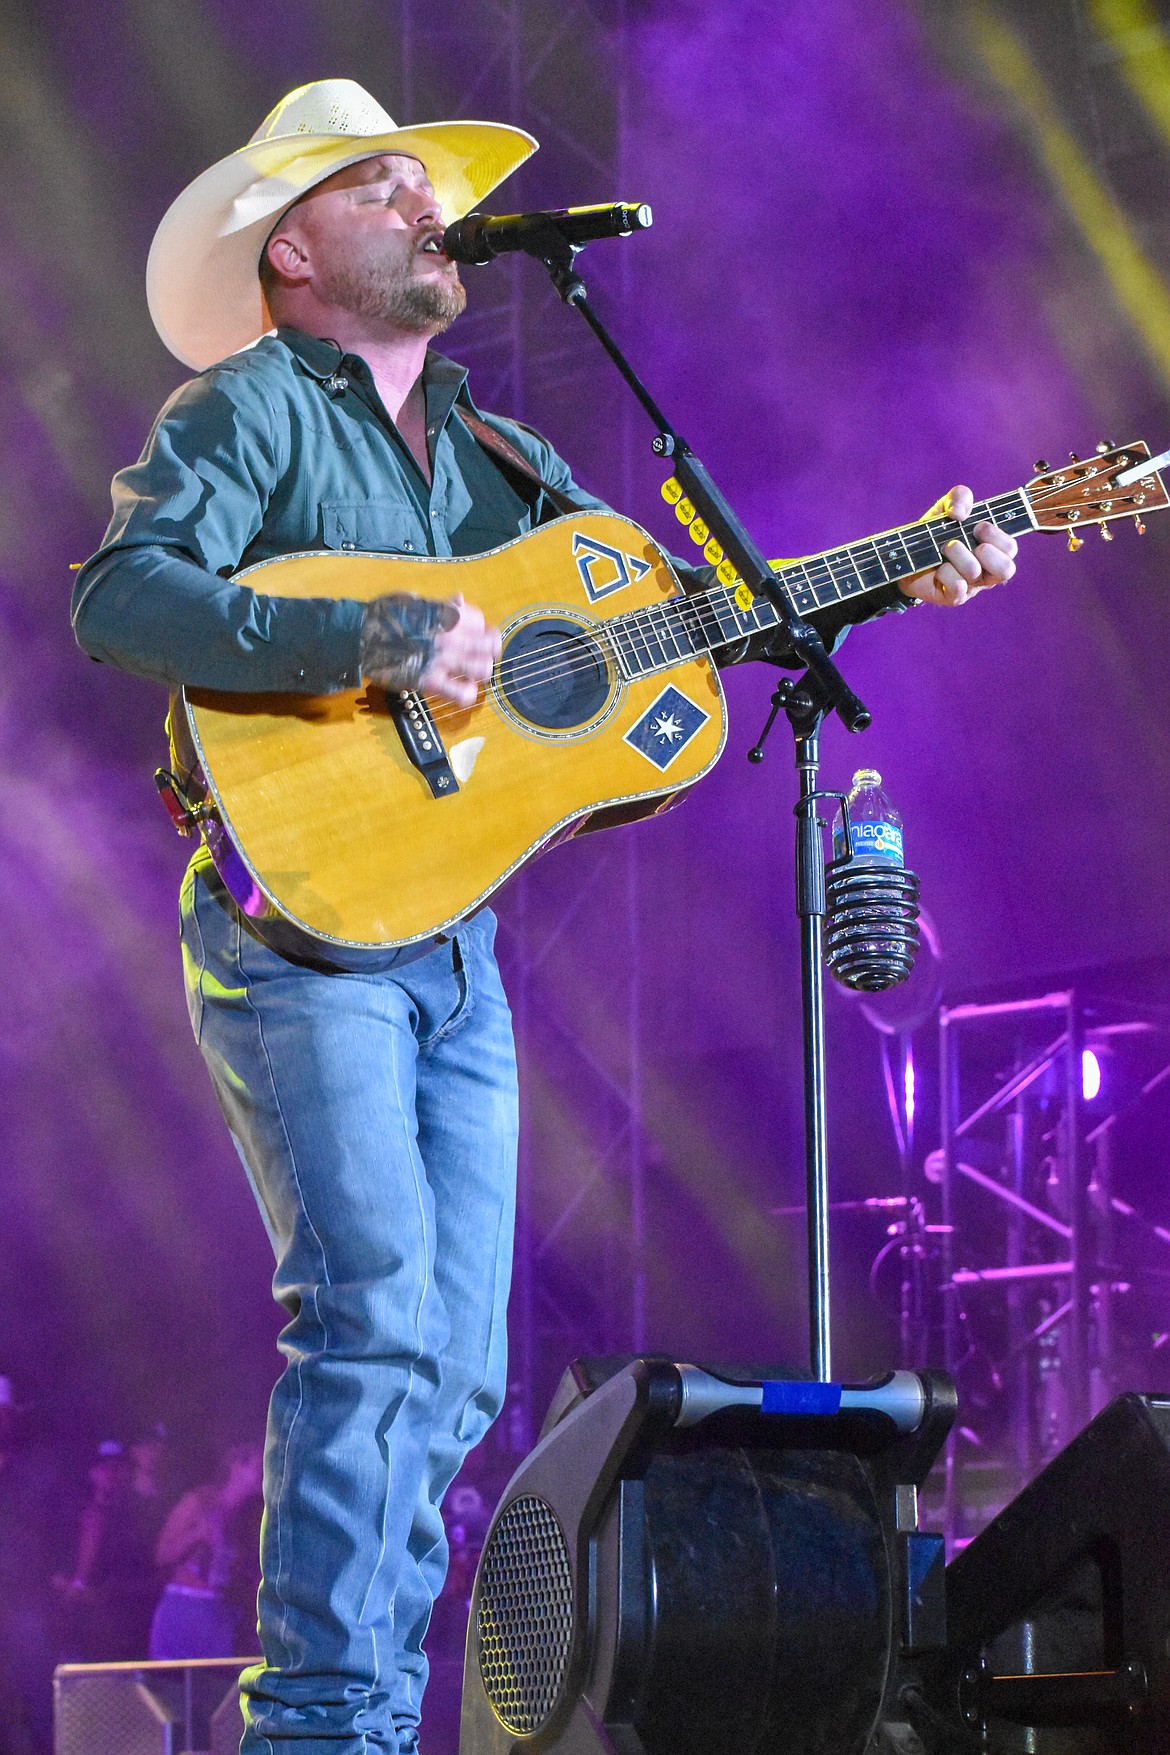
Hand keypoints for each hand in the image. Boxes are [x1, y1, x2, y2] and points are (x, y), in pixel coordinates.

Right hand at [360, 592, 500, 705]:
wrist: (360, 637)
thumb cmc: (383, 616)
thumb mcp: (413, 601)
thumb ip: (440, 604)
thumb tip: (459, 599)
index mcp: (445, 613)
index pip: (480, 619)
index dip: (479, 626)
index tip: (473, 631)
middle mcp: (449, 635)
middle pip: (490, 644)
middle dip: (487, 649)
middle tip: (480, 653)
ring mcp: (442, 660)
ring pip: (482, 669)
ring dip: (480, 671)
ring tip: (471, 671)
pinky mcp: (430, 681)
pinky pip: (461, 694)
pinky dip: (466, 693)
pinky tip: (462, 689)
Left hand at [901, 484, 1017, 606]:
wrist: (906, 555)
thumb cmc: (935, 533)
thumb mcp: (947, 507)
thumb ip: (960, 497)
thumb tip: (961, 513)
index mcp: (993, 549)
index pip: (1010, 548)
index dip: (996, 536)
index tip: (977, 526)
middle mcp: (987, 571)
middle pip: (1006, 569)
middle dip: (986, 551)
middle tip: (966, 542)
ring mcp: (971, 587)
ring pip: (975, 573)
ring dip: (958, 555)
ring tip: (945, 549)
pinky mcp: (954, 597)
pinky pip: (958, 587)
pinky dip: (945, 573)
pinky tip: (937, 568)